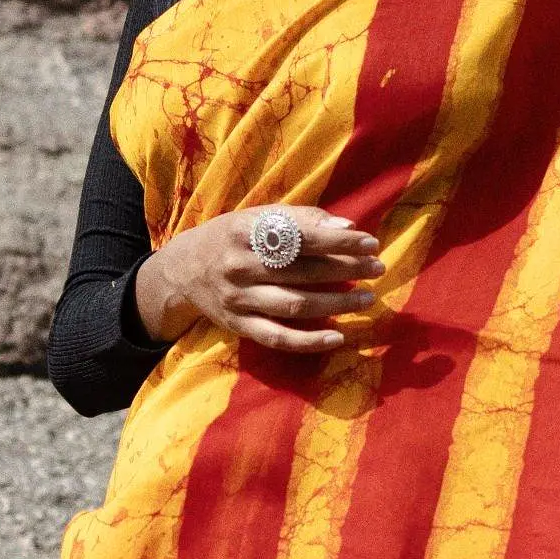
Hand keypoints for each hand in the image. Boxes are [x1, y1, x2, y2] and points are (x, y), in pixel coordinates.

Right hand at [133, 203, 382, 355]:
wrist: (182, 270)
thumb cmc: (232, 238)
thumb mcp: (258, 217)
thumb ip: (301, 219)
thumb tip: (346, 226)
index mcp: (246, 230)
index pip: (301, 236)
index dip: (339, 240)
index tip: (370, 242)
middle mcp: (240, 265)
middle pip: (303, 271)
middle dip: (346, 270)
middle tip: (377, 269)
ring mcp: (239, 299)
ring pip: (295, 305)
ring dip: (336, 303)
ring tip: (366, 298)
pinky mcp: (239, 326)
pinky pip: (278, 338)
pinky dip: (310, 341)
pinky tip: (338, 337)